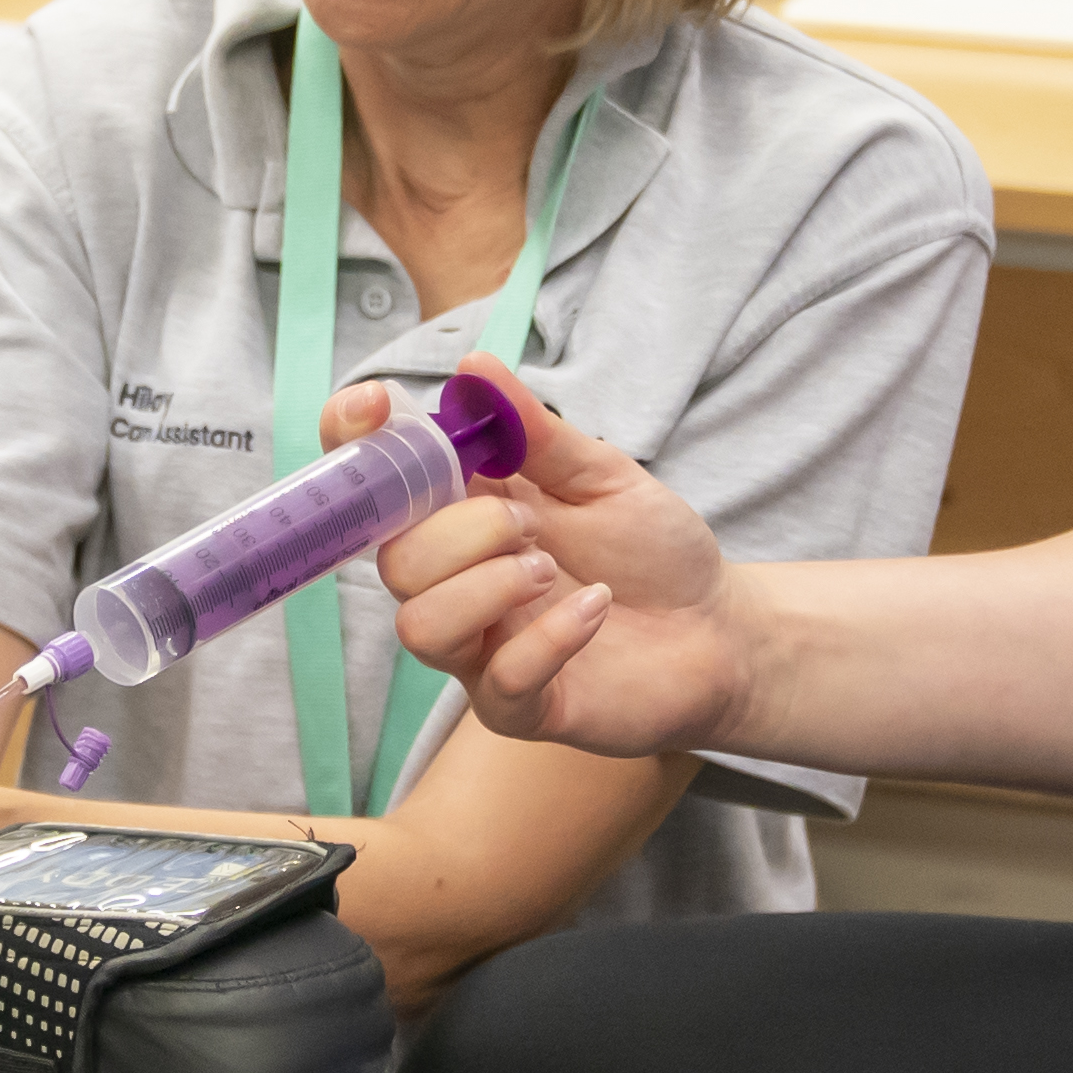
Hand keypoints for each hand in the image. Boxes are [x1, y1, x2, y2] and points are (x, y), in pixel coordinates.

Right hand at [372, 353, 748, 758]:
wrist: (720, 628)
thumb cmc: (652, 551)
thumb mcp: (602, 475)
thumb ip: (536, 431)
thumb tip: (474, 366)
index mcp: (461, 518)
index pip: (371, 485)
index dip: (352, 444)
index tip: (378, 407)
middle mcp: (456, 586)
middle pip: (393, 562)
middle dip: (462, 532)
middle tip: (533, 528)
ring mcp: (482, 650)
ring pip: (420, 627)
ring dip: (486, 587)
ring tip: (550, 570)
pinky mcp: (523, 706)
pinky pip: (499, 680)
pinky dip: (549, 636)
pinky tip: (596, 609)